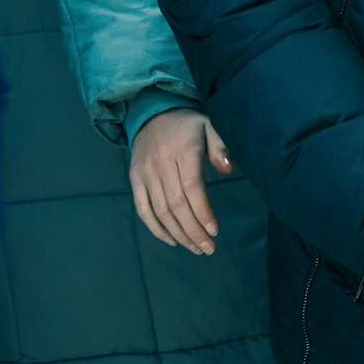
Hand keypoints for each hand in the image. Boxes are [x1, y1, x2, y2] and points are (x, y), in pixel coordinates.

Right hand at [130, 109, 232, 255]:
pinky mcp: (134, 179)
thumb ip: (220, 148)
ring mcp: (145, 173)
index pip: (192, 187)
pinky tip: (172, 240)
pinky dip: (156, 228)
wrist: (152, 114)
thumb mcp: (209, 127)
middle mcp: (161, 163)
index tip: (214, 231)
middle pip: (176, 204)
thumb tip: (229, 169)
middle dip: (193, 230)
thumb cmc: (188, 125)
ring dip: (178, 233)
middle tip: (208, 249)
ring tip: (195, 248)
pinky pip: (143, 209)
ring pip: (160, 210)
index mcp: (183, 150)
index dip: (202, 211)